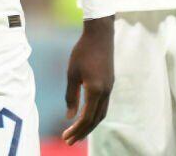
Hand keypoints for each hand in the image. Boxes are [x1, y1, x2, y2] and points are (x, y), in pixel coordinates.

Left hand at [62, 15, 113, 144]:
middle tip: (70, 141)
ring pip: (101, 114)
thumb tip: (69, 116)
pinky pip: (103, 106)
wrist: (100, 35)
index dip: (76, 130)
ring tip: (78, 133)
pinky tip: (86, 116)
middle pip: (95, 120)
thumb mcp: (72, 74)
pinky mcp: (110, 84)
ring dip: (90, 125)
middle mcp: (105, 92)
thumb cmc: (82, 52)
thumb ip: (71, 96)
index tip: (66, 137)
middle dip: (83, 132)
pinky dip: (95, 115)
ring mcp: (110, 89)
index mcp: (95, 90)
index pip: (86, 117)